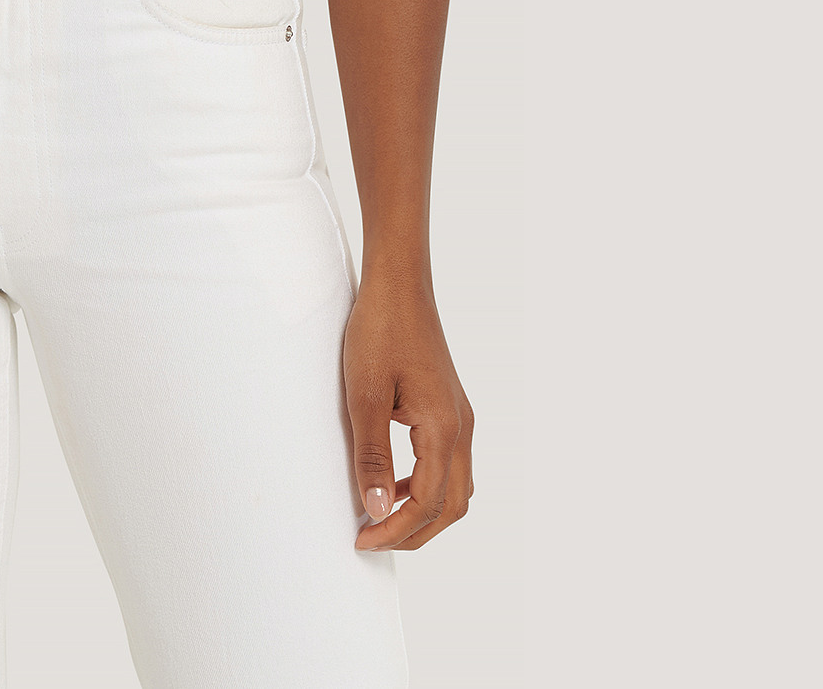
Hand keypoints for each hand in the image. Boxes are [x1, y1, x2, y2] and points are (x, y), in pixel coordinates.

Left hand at [343, 276, 473, 550]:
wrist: (399, 284)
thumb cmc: (380, 330)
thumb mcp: (365, 395)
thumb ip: (372, 455)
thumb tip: (375, 508)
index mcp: (443, 429)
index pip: (427, 505)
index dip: (394, 530)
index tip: (361, 539)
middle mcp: (461, 427)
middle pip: (451, 507)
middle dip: (414, 533)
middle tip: (372, 539)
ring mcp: (460, 416)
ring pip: (456, 488)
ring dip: (424, 512)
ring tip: (382, 515)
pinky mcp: (451, 406)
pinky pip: (450, 463)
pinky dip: (426, 485)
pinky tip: (393, 479)